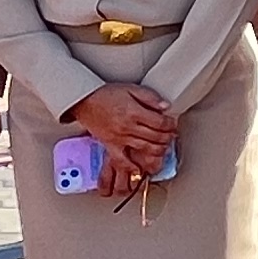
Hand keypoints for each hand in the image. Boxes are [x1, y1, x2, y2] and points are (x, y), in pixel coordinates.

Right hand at [70, 82, 184, 177]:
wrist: (85, 101)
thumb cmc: (106, 94)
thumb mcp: (131, 89)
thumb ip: (150, 97)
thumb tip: (165, 106)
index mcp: (134, 112)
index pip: (160, 122)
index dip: (170, 124)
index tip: (172, 123)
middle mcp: (128, 126)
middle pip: (155, 136)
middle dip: (168, 136)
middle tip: (171, 134)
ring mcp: (119, 138)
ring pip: (145, 148)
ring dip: (158, 149)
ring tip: (163, 146)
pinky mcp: (111, 145)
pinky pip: (122, 160)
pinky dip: (131, 166)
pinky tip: (140, 169)